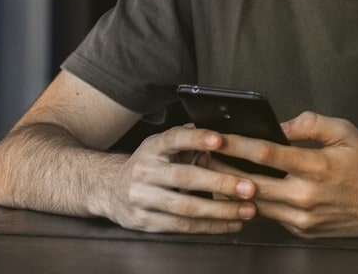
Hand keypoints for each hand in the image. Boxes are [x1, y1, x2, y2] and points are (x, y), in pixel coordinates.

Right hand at [97, 125, 258, 233]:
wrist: (109, 188)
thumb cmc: (149, 164)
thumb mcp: (162, 146)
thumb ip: (189, 139)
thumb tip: (225, 131)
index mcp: (152, 147)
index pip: (174, 138)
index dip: (197, 138)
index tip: (220, 140)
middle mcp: (144, 171)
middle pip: (185, 178)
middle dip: (220, 183)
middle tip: (249, 187)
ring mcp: (142, 198)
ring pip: (185, 207)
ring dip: (220, 211)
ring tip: (248, 210)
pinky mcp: (145, 222)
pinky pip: (181, 226)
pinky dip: (209, 227)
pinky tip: (230, 224)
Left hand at [221, 111, 357, 237]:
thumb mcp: (345, 132)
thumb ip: (311, 124)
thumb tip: (281, 125)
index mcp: (317, 166)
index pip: (265, 153)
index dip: (236, 145)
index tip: (215, 137)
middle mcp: (307, 195)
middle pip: (252, 182)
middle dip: (223, 169)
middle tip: (203, 156)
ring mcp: (304, 218)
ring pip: (258, 203)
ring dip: (234, 189)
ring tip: (217, 173)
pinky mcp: (304, 231)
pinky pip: (273, 216)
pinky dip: (257, 203)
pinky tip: (246, 191)